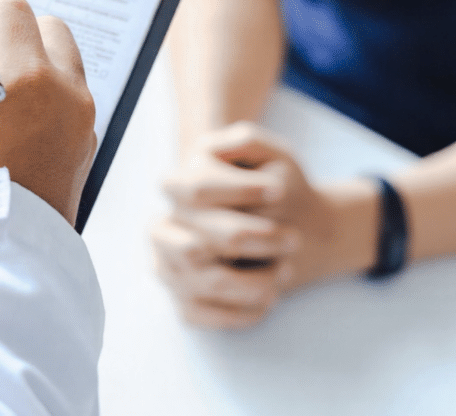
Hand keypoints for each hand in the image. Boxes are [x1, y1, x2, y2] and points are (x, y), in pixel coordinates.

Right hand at [152, 121, 377, 327]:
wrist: (282, 224)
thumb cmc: (272, 186)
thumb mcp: (267, 151)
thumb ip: (245, 140)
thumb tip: (221, 156)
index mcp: (177, 186)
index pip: (196, 189)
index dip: (239, 191)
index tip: (279, 192)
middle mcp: (162, 230)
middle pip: (202, 242)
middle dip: (256, 241)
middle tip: (293, 239)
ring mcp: (169, 270)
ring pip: (210, 282)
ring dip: (257, 279)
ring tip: (286, 268)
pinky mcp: (185, 304)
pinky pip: (210, 316)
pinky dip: (247, 310)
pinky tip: (271, 294)